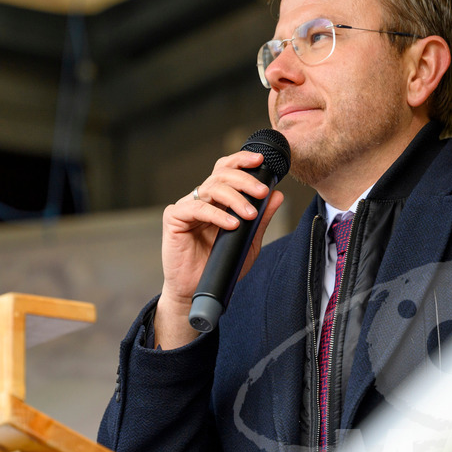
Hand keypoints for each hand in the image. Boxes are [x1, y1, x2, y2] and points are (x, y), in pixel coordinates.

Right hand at [154, 150, 284, 348]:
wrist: (196, 290)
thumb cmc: (220, 265)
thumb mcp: (249, 241)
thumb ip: (262, 218)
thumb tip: (277, 195)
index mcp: (217, 199)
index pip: (228, 170)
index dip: (242, 161)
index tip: (261, 161)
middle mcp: (202, 198)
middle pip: (222, 175)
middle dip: (245, 180)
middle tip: (261, 192)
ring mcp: (187, 206)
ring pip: (212, 188)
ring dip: (235, 198)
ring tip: (250, 214)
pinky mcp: (174, 217)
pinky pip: (197, 208)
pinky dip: (217, 214)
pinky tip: (231, 224)